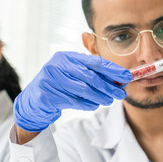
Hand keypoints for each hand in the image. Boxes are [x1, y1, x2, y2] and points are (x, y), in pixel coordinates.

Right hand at [13, 51, 131, 131]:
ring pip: (83, 90)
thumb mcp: (75, 75)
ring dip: (100, 96)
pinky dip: (87, 104)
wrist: (35, 100)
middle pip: (90, 76)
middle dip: (109, 86)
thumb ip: (93, 75)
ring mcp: (51, 79)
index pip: (95, 62)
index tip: (127, 77)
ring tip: (110, 100)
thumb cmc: (61, 85)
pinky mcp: (47, 94)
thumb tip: (119, 80)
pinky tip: (95, 105)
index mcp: (67, 57)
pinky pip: (74, 101)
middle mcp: (58, 65)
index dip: (113, 70)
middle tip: (121, 93)